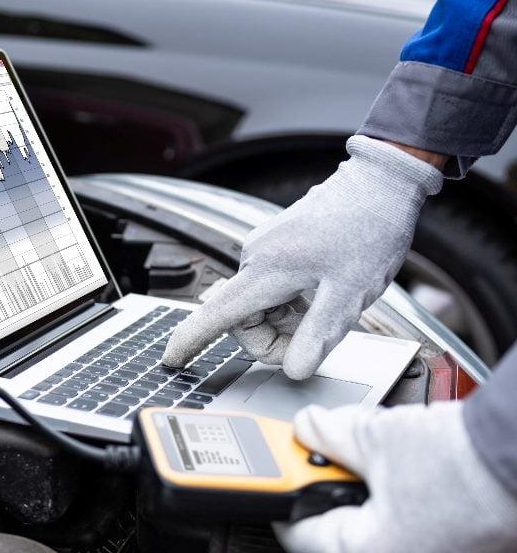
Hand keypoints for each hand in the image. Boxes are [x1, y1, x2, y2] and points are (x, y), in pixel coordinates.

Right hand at [163, 135, 442, 378]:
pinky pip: (271, 289)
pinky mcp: (275, 246)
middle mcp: (255, 259)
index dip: (190, 340)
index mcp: (266, 271)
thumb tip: (295, 369)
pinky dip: (291, 303)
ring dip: (286, 321)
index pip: (215, 315)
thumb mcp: (349, 292)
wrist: (381, 182)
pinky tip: (320, 292)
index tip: (170, 359)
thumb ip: (317, 334)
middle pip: (242, 319)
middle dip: (273, 340)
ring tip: (326, 307)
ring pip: (259, 307)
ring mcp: (263, 250)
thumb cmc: (369, 229)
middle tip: (315, 340)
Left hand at [275, 401, 516, 552]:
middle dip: (332, 492)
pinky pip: (413, 538)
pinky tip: (414, 480)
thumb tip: (307, 428)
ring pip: (378, 536)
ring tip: (382, 465)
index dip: (285, 500)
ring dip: (370, 500)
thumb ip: (329, 435)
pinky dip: (404, 510)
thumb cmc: (470, 462)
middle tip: (332, 460)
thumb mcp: (377, 438)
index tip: (280, 482)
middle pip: (339, 535)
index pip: (300, 537)